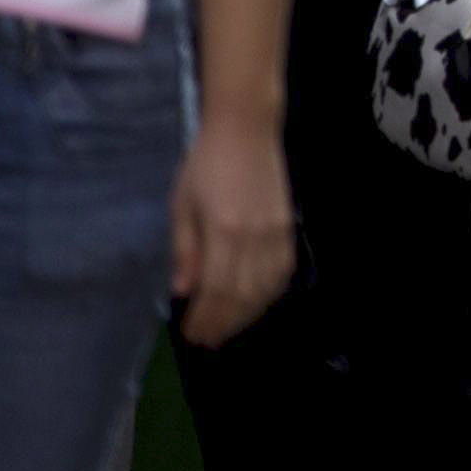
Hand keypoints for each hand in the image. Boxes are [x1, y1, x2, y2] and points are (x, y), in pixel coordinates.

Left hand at [170, 115, 297, 346]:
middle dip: (224, 322)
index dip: (204, 316)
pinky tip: (257, 303)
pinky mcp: (288, 226)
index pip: (216, 288)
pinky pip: (283, 271)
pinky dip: (270, 293)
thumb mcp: (182, 205)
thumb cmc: (205, 164)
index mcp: (224, 231)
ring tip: (228, 329)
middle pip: (242, 294)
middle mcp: (254, 237)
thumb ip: (185, 250)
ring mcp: (276, 232)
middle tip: (207, 341)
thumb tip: (183, 290)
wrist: (246, 129)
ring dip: (247, 314)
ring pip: (266, 287)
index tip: (190, 334)